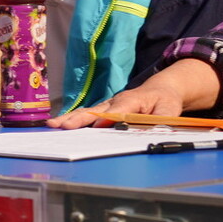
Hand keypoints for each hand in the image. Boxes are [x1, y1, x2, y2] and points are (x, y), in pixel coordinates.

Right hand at [48, 59, 216, 129]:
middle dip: (78, 119)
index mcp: (132, 101)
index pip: (117, 111)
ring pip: (86, 112)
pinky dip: (71, 119)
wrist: (161, 89)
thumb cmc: (165, 101)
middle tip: (64, 126)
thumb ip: (162, 121)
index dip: (106, 118)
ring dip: (69, 119)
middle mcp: (115, 101)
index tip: (94, 126)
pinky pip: (86, 114)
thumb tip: (152, 132)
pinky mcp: (102, 109)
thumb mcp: (170, 110)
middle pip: (95, 111)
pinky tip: (58, 124)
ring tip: (53, 125)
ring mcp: (106, 105)